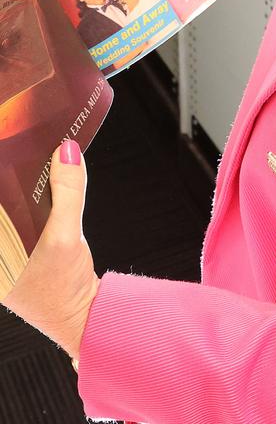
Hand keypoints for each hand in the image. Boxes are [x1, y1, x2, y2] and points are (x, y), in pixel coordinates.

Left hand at [1, 141, 99, 361]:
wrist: (80, 318)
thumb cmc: (62, 287)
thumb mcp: (65, 235)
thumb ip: (66, 192)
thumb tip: (67, 151)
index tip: (7, 147)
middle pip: (0, 203)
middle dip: (9, 177)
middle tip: (20, 146)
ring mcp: (2, 252)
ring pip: (8, 207)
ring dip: (17, 186)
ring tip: (31, 160)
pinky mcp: (15, 249)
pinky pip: (17, 213)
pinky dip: (27, 197)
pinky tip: (39, 184)